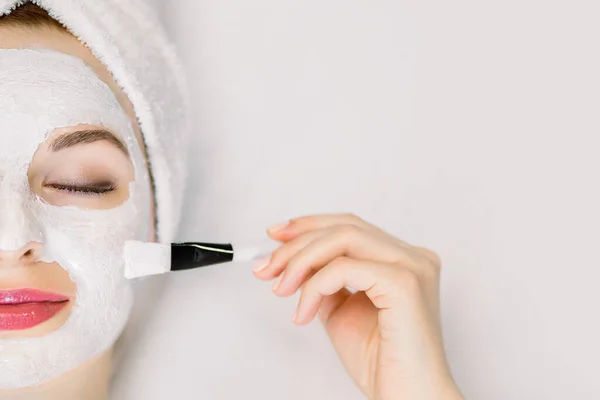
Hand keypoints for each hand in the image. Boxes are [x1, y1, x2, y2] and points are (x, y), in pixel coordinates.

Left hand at [252, 213, 462, 399]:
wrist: (407, 398)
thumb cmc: (382, 362)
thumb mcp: (341, 310)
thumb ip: (324, 281)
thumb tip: (291, 261)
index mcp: (401, 259)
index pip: (350, 226)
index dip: (310, 226)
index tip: (276, 237)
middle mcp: (412, 256)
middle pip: (344, 227)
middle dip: (298, 243)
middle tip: (267, 267)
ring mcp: (412, 266)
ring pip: (344, 238)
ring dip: (302, 260)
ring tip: (281, 288)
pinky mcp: (405, 283)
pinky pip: (344, 269)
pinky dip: (315, 286)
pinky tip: (304, 311)